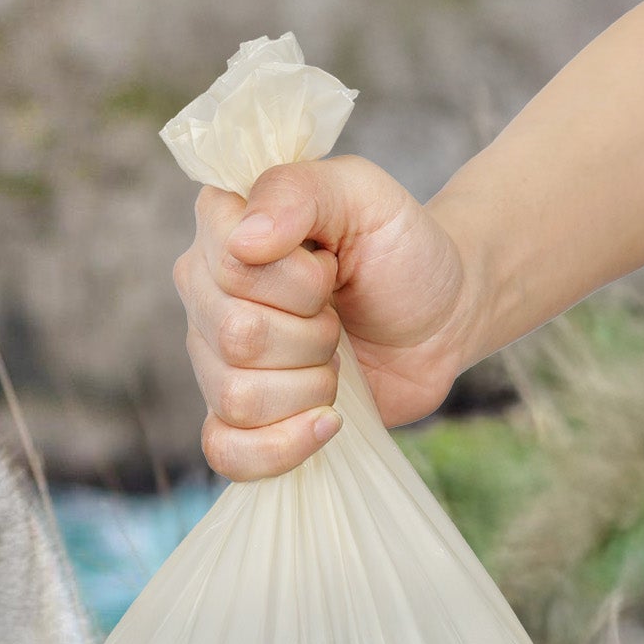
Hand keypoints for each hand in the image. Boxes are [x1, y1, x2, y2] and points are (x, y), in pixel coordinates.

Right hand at [172, 156, 474, 479]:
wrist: (439, 318)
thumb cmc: (398, 250)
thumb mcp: (364, 194)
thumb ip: (301, 191)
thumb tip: (245, 241)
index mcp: (220, 231)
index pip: (229, 267)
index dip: (295, 279)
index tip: (328, 265)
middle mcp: (204, 297)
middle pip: (236, 338)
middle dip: (313, 333)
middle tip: (337, 315)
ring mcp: (214, 364)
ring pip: (237, 397)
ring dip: (310, 383)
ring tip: (334, 358)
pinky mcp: (237, 421)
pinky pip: (226, 453)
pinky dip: (282, 447)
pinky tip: (326, 422)